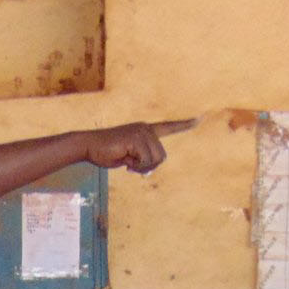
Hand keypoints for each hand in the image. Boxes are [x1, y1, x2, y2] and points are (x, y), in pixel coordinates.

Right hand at [81, 118, 196, 174]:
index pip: (168, 127)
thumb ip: (142, 161)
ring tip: (126, 162)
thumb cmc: (105, 153)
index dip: (184, 125)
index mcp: (145, 130)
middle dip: (147, 166)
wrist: (88, 146)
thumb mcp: (128, 159)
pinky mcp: (136, 138)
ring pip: (154, 159)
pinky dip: (136, 166)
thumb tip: (149, 169)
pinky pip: (145, 161)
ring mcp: (141, 132)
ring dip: (140, 167)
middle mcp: (146, 128)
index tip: (199, 119)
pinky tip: (124, 161)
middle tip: (131, 166)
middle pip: (161, 156)